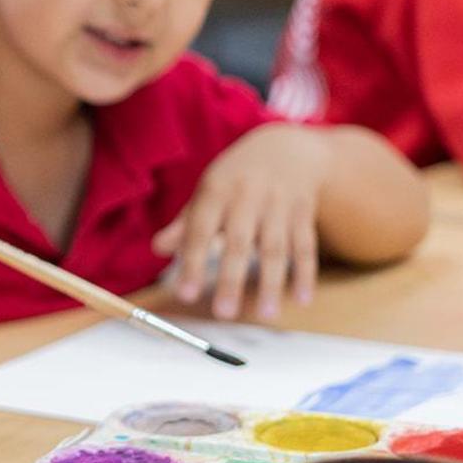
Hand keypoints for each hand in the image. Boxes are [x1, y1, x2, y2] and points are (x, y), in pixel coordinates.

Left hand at [155, 124, 327, 320]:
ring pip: (276, 248)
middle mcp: (248, 196)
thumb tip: (157, 249)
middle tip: (224, 313)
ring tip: (267, 315)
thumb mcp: (208, 191)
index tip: (185, 294)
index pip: (200, 229)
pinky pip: (305, 245)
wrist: (287, 147)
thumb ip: (185, 223)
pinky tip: (301, 299)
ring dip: (272, 282)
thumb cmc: (237, 177)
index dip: (191, 261)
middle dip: (231, 279)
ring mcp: (279, 204)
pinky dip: (305, 273)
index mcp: (217, 190)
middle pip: (239, 242)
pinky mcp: (303, 212)